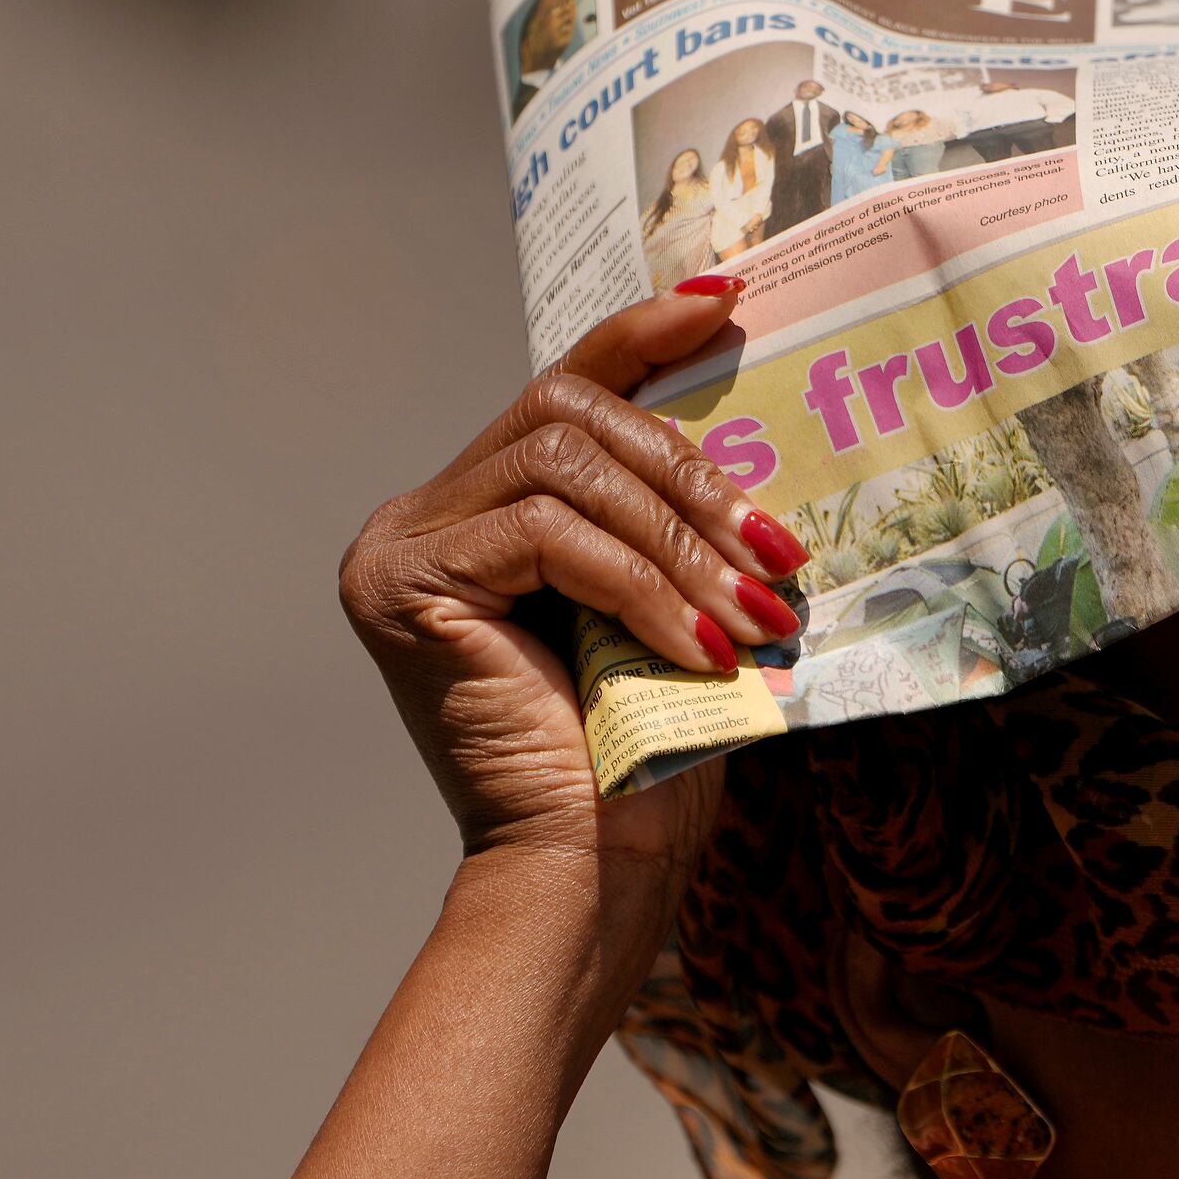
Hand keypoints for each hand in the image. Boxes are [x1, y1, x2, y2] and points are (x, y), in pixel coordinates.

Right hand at [339, 284, 806, 896]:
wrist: (586, 878)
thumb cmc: (640, 762)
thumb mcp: (671, 611)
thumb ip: (674, 522)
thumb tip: (753, 438)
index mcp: (478, 518)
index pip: (562, 387)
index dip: (642, 334)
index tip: (728, 301)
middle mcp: (420, 519)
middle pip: (568, 414)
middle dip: (689, 476)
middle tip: (777, 551)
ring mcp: (401, 546)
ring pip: (564, 468)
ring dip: (679, 539)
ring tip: (754, 612)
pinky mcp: (405, 581)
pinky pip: (547, 532)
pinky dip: (641, 584)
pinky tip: (699, 646)